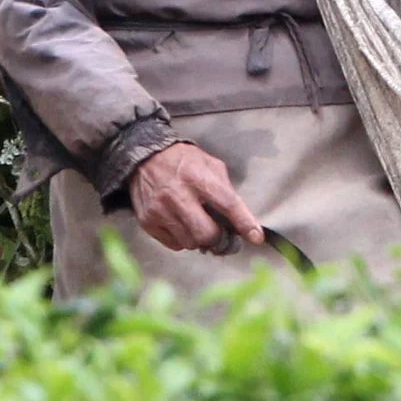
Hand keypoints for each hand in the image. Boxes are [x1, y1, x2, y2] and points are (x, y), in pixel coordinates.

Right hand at [128, 142, 263, 253]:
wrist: (143, 156)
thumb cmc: (183, 161)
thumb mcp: (210, 165)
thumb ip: (226, 191)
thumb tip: (242, 222)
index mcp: (197, 177)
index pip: (227, 204)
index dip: (244, 223)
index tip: (256, 237)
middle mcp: (177, 194)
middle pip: (206, 234)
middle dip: (219, 239)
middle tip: (222, 236)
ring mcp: (159, 210)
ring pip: (191, 243)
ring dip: (200, 239)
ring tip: (198, 226)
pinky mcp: (148, 220)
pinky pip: (174, 244)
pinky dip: (183, 239)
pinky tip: (181, 224)